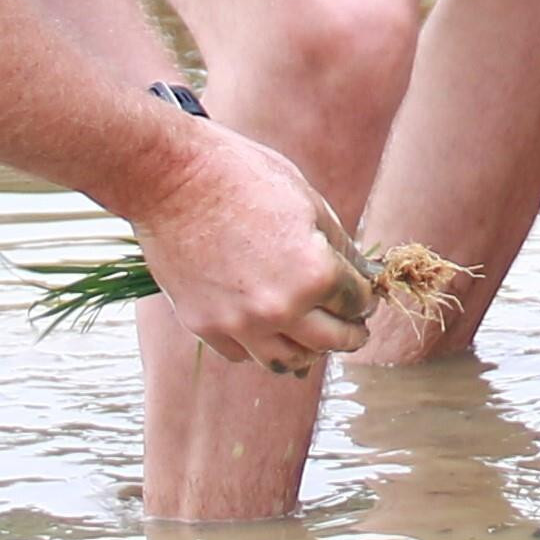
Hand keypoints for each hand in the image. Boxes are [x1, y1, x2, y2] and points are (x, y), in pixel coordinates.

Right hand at [129, 114, 373, 375]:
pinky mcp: (204, 325)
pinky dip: (259, 346)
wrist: (172, 179)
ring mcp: (239, 323)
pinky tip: (267, 331)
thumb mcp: (308, 202)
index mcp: (315, 274)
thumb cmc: (243, 177)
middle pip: (331, 342)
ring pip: (286, 361)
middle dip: (351, 335)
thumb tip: (359, 274)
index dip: (367, 298)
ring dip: (308, 353)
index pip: (356, 302)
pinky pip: (242, 354)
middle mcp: (280, 309)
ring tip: (315, 343)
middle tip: (356, 332)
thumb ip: (338, 247)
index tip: (367, 298)